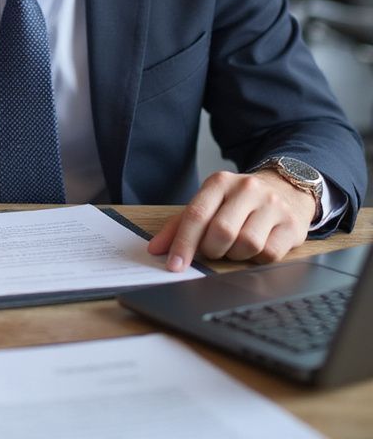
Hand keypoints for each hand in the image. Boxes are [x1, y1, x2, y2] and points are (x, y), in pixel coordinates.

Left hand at [147, 169, 316, 271]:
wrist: (286, 188)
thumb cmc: (239, 201)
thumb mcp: (209, 203)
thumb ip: (180, 225)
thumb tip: (156, 249)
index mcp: (219, 182)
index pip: (196, 214)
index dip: (183, 243)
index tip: (175, 265)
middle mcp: (246, 189)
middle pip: (221, 231)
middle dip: (212, 249)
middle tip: (212, 250)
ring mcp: (272, 205)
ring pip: (246, 244)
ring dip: (236, 255)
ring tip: (235, 246)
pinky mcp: (292, 224)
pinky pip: (270, 254)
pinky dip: (258, 259)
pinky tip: (256, 248)